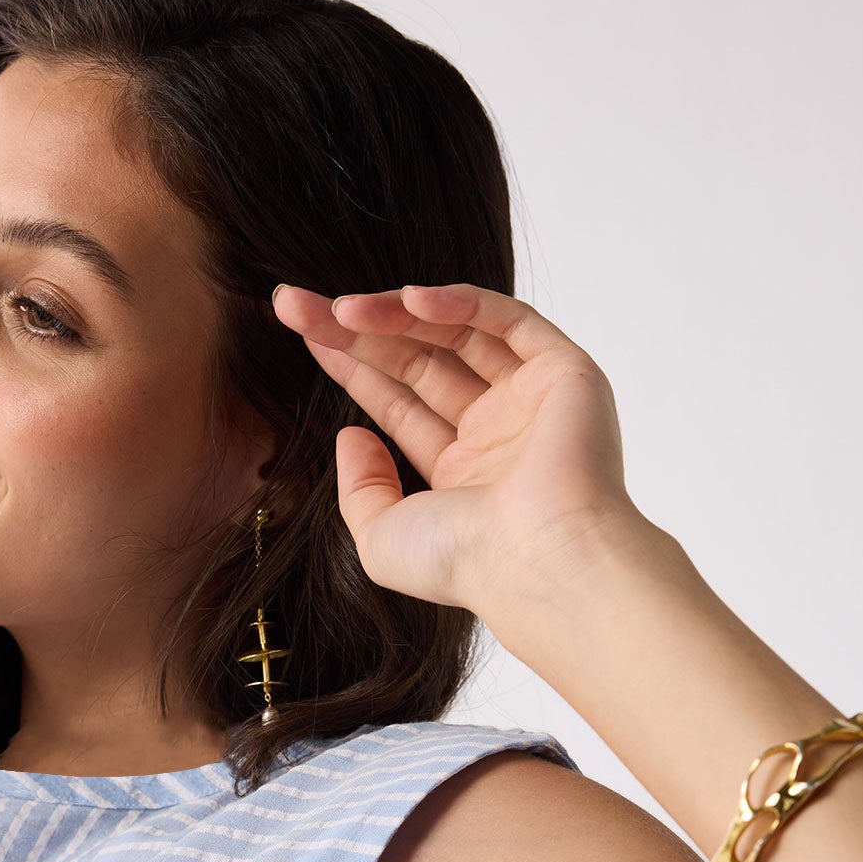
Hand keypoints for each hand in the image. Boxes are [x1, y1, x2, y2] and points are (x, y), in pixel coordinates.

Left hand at [271, 278, 651, 641]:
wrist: (536, 558)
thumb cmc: (465, 561)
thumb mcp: (381, 537)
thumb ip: (359, 489)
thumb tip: (351, 436)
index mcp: (463, 472)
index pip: (399, 402)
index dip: (351, 365)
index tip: (304, 333)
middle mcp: (499, 432)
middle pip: (418, 359)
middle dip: (357, 329)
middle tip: (296, 304)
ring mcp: (532, 400)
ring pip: (457, 334)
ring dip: (396, 313)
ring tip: (343, 308)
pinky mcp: (566, 373)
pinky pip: (509, 321)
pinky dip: (460, 303)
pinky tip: (410, 300)